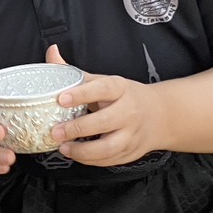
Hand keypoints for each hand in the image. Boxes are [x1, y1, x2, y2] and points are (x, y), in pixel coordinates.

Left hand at [45, 45, 164, 165]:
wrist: (160, 115)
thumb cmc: (124, 96)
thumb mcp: (103, 81)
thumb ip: (74, 72)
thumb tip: (51, 53)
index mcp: (121, 89)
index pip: (103, 89)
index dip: (82, 94)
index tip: (61, 98)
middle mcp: (129, 111)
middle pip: (105, 122)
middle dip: (78, 129)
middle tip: (56, 131)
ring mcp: (132, 134)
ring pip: (109, 147)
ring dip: (83, 151)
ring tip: (64, 147)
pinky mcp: (131, 152)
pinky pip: (110, 160)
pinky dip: (90, 160)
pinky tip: (76, 155)